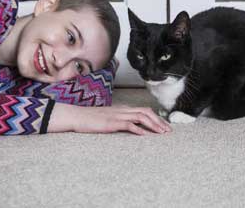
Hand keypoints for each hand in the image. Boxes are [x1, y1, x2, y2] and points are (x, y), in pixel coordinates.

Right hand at [48, 103, 171, 134]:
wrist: (76, 116)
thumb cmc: (91, 119)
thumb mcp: (108, 118)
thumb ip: (119, 120)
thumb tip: (130, 126)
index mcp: (123, 109)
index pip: (144, 110)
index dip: (156, 118)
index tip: (164, 127)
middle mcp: (122, 110)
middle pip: (146, 112)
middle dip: (159, 121)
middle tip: (168, 131)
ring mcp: (117, 115)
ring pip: (141, 116)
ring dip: (153, 125)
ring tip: (161, 134)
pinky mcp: (111, 122)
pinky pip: (128, 124)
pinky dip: (139, 129)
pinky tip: (145, 135)